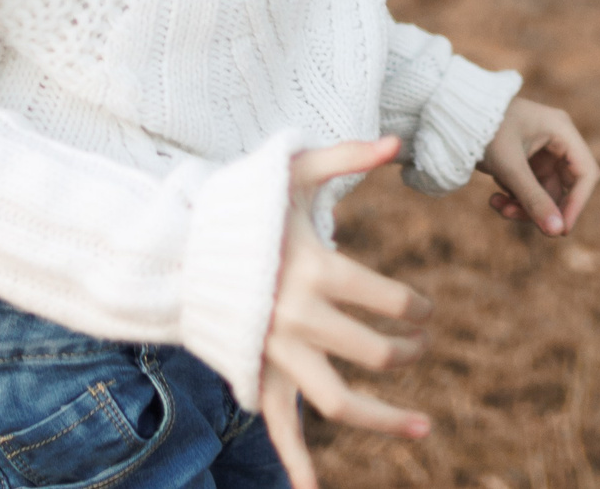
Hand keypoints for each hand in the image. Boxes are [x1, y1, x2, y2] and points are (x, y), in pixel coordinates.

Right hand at [262, 138, 433, 488]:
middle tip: (418, 345)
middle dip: (407, 351)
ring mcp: (276, 353)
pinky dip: (295, 462)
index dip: (416, 308)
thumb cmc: (242, 207)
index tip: (423, 310)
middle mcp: (298, 319)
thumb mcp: (292, 172)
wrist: (176, 248)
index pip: (389, 300)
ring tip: (423, 427)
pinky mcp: (256, 373)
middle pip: (374, 353)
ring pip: (337, 402)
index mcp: (315, 271)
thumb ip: (346, 156)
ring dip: (383, 419)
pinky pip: (278, 425)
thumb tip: (397, 141)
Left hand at [478, 97, 599, 235]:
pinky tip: (494, 199)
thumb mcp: (510, 167)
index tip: (561, 230)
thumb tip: (557, 232)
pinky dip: (514, 199)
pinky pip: (529, 190)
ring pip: (545, 193)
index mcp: (562, 130)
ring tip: (498, 206)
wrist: (452, 115)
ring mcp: (541, 152)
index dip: (578, 203)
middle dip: (543, 207)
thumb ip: (533, 199)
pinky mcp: (525, 162)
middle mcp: (556, 140)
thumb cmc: (484, 130)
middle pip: (565, 187)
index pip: (585, 173)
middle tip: (518, 218)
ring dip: (524, 206)